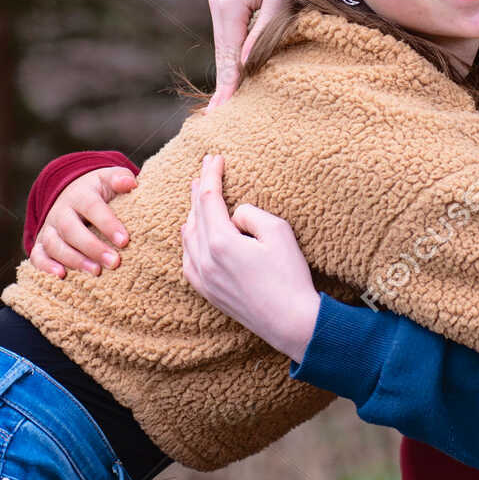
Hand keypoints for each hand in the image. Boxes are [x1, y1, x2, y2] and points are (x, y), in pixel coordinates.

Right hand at [31, 167, 137, 277]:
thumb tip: (128, 183)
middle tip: (114, 262)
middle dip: (92, 247)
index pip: (92, 207)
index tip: (124, 241)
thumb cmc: (100, 191)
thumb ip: (120, 179)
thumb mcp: (109, 180)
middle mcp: (61, 211)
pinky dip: (45, 266)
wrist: (74, 193)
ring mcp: (50, 227)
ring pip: (54, 244)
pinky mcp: (42, 243)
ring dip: (74, 260)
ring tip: (96, 272)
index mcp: (81, 194)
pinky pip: (37, 255)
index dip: (107, 224)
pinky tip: (61, 276)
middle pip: (71, 229)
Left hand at [181, 154, 318, 359]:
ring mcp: (202, 278)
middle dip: (199, 188)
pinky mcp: (207, 291)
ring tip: (198, 195)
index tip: (214, 157)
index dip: (210, 175)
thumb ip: (251, 214)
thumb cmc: (289, 275)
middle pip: (195, 214)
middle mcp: (204, 260)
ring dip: (193, 212)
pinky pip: (188, 258)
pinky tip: (193, 233)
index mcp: (220, 242)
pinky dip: (189, 239)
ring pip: (188, 236)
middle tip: (205, 168)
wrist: (290, 322)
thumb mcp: (278, 232)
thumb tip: (235, 215)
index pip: (208, 198)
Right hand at [208, 0, 286, 106]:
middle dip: (225, 84)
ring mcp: (217, 2)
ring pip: (224, 46)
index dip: (227, 85)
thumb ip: (266, 31)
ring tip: (226, 105)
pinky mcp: (224, 2)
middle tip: (220, 118)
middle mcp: (217, 4)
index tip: (221, 112)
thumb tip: (247, 64)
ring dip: (229, 72)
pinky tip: (235, 76)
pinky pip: (228, 36)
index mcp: (229, 4)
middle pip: (222, 53)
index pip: (229, 54)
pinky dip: (232, 56)